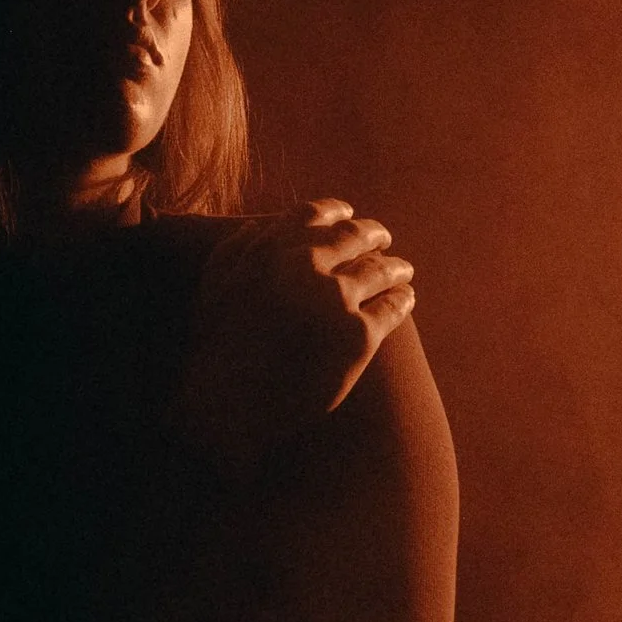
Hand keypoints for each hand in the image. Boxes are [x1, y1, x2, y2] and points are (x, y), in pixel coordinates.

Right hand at [171, 198, 417, 473]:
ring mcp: (334, 298)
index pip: (313, 214)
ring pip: (379, 270)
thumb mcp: (215, 285)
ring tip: (403, 271)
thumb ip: (238, 248)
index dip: (336, 212)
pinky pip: (392, 307)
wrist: (226, 408)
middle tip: (383, 241)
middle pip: (354, 237)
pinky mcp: (357, 335)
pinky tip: (406, 299)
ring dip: (395, 267)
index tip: (348, 215)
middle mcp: (304, 264)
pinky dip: (403, 299)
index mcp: (270, 248)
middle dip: (374, 236)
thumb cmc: (215, 350)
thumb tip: (263, 224)